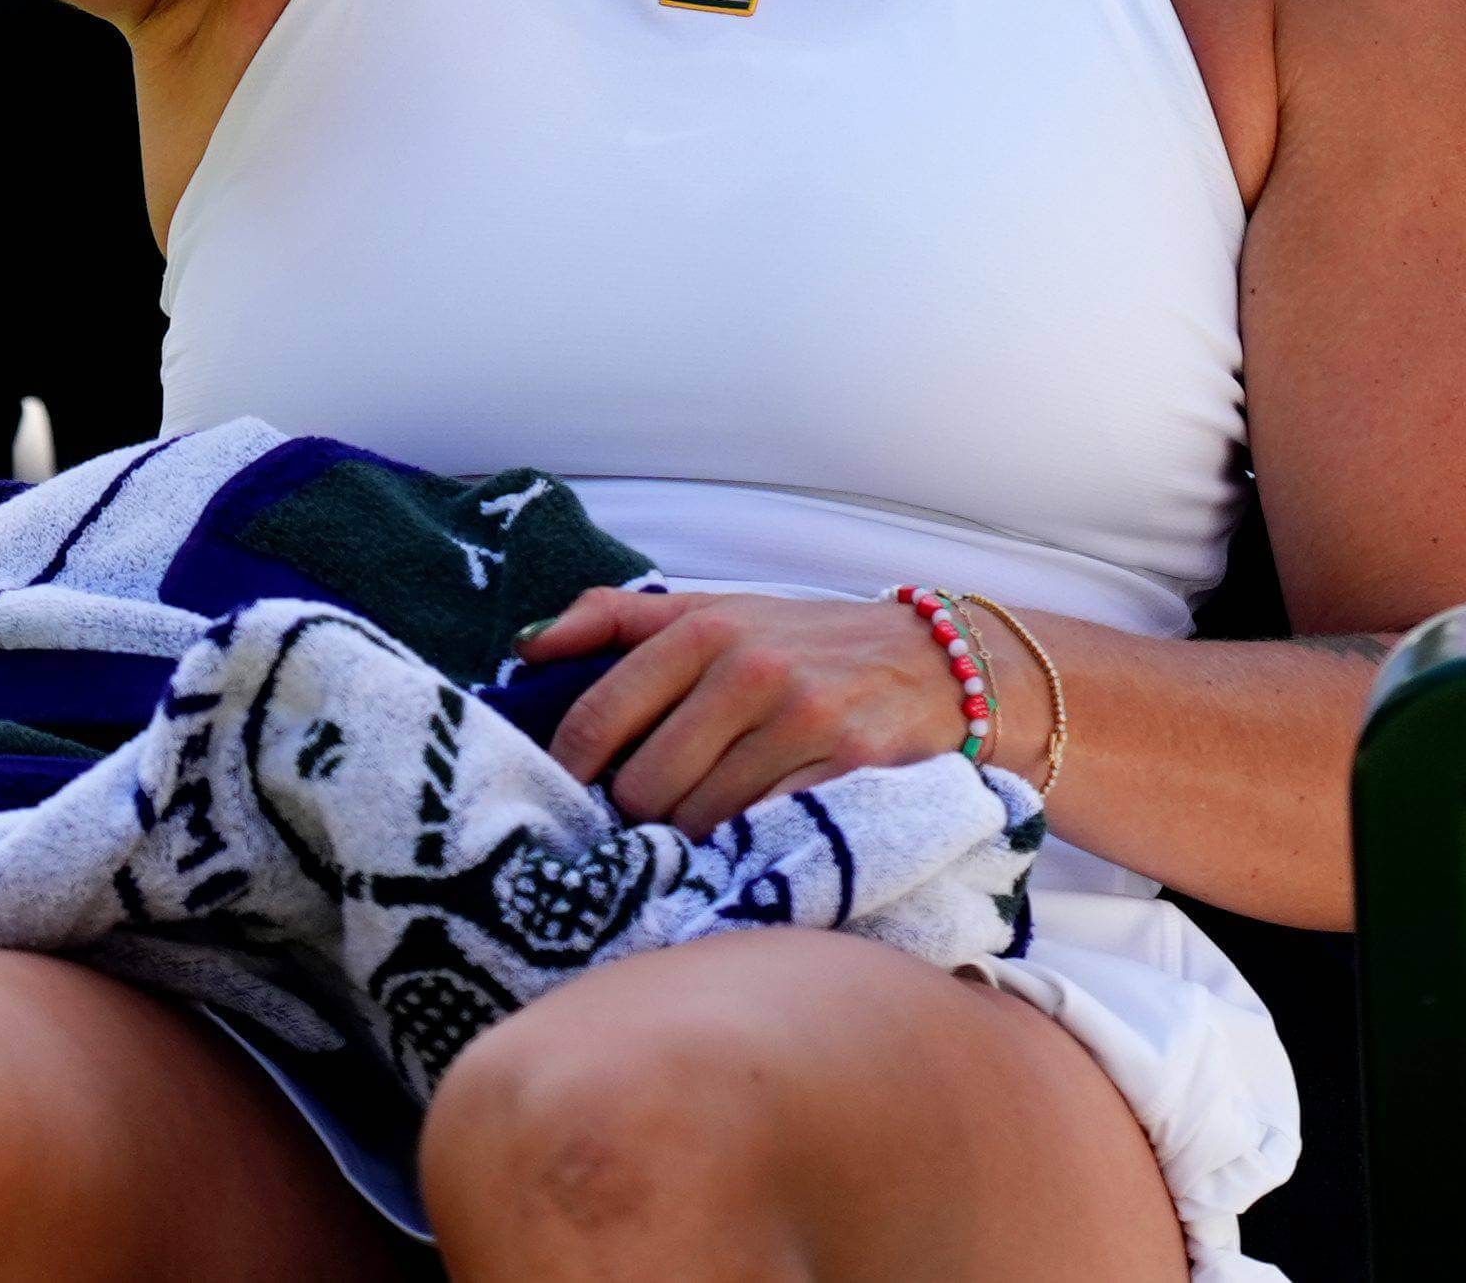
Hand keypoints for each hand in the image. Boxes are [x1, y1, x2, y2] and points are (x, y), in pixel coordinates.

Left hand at [523, 587, 1012, 841]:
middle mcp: (752, 671)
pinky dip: (746, 853)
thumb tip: (524, 646)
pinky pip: (764, 836)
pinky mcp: (849, 773)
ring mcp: (803, 724)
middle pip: (644, 785)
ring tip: (698, 835)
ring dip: (689, 841)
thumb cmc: (808, 645)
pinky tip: (748, 847)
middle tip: (647, 824)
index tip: (567, 799)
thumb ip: (617, 619)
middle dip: (637, 816)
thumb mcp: (718, 611)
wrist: (941, 667)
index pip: (600, 715)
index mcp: (707, 630)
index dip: (569, 771)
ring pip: (699, 821)